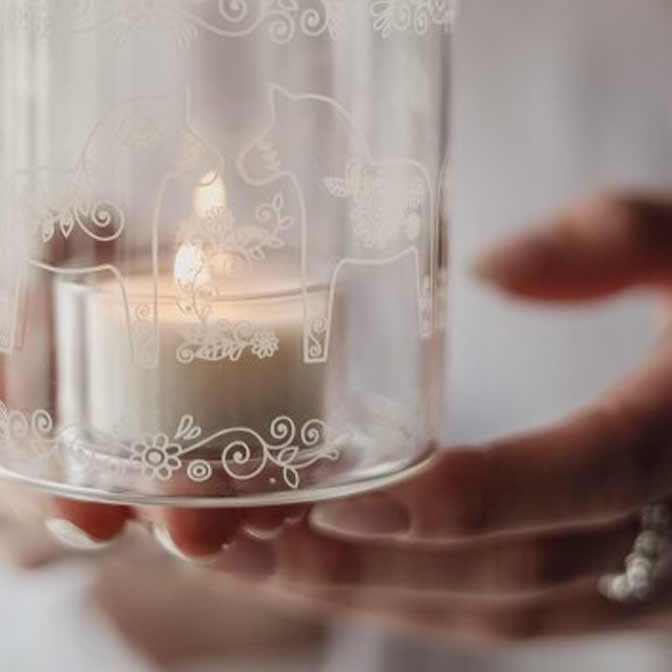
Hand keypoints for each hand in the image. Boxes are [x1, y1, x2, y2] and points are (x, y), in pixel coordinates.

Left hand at [206, 191, 671, 643]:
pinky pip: (505, 613)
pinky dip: (406, 596)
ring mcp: (644, 584)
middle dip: (357, 570)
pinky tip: (321, 563)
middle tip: (226, 539)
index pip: (583, 481)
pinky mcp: (614, 591)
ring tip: (238, 555)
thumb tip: (489, 273)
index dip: (467, 501)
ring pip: (497, 615)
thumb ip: (610, 241)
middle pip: (508, 580)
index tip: (343, 500)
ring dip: (361, 595)